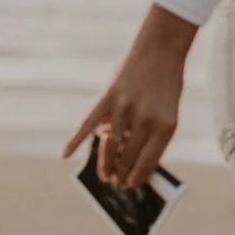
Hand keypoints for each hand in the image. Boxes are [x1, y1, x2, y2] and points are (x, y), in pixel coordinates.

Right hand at [65, 5, 197, 186]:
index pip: (149, 161)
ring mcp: (125, 108)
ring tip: (105, 176)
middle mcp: (145, 119)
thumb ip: (152, 133)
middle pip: (128, 156)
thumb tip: (131, 159)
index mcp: (166, 126)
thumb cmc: (166, 83)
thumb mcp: (169, 110)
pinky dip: (75, 140)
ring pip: (110, 145)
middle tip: (117, 183)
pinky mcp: (108, 97)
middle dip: (122, 173)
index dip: (139, 176)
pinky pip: (88, 124)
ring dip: (106, 164)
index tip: (133, 185)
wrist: (160, 49)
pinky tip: (65, 154)